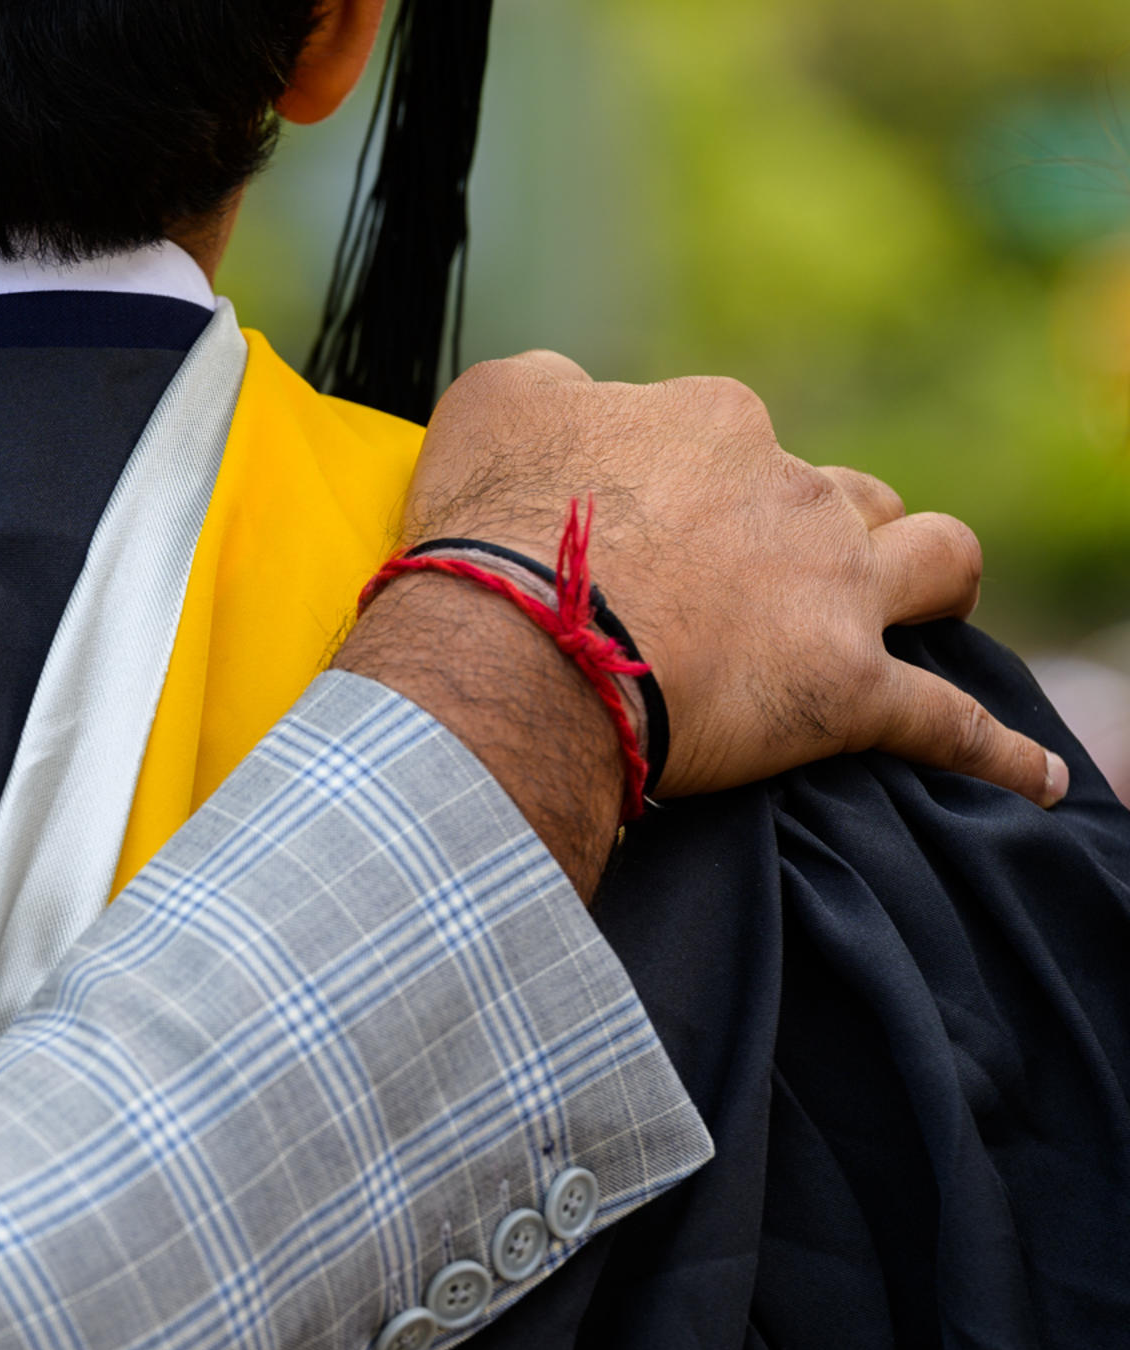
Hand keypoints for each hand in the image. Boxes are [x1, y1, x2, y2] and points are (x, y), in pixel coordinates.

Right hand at [402, 352, 1062, 804]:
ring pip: (934, 559)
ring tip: (921, 611)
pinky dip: (997, 754)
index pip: (730, 438)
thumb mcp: (494, 408)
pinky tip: (1038, 777)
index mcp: (715, 424)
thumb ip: (549, 392)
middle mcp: (794, 492)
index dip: (688, 485)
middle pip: (844, 494)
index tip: (640, 535)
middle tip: (760, 582)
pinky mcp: (847, 694)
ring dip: (929, 582)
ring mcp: (832, 591)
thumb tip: (571, 403)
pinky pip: (950, 726)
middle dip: (821, 527)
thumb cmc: (491, 526)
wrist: (519, 637)